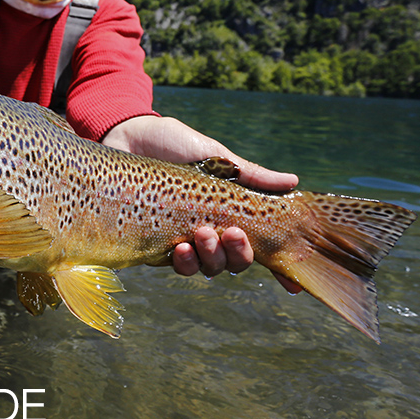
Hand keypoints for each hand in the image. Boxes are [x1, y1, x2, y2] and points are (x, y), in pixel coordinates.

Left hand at [103, 115, 302, 293]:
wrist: (126, 134)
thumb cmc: (172, 143)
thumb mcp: (215, 156)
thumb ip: (249, 175)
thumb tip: (293, 182)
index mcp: (227, 214)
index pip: (257, 247)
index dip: (277, 269)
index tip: (291, 284)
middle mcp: (206, 232)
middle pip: (232, 263)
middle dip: (236, 254)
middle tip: (230, 233)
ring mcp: (179, 239)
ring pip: (205, 268)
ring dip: (209, 258)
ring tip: (201, 234)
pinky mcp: (150, 242)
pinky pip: (171, 265)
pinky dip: (181, 260)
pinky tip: (180, 247)